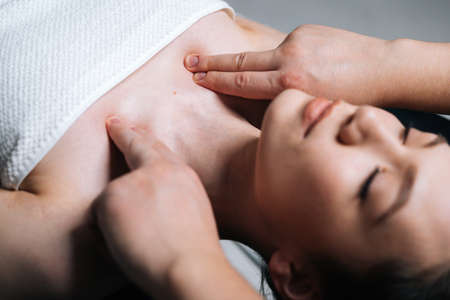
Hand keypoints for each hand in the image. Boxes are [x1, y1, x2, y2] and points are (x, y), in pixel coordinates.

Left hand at [94, 116, 221, 297]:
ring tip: (140, 240)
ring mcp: (135, 181)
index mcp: (181, 175)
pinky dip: (107, 231)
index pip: (158, 148)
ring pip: (115, 194)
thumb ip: (174, 195)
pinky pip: (101, 215)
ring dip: (120, 215)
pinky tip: (127, 244)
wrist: (188, 267)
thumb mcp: (193, 212)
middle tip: (115, 124)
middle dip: (125, 134)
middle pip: (137, 146)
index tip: (131, 127)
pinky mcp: (113, 195)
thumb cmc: (194, 251)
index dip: (143, 137)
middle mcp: (159, 171)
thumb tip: (157, 200)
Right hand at [184, 24, 390, 104]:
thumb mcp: (313, 108)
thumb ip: (284, 102)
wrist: (385, 68)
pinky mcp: (305, 31)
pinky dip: (280, 59)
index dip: (217, 80)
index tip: (198, 77)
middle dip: (213, 63)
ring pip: (261, 55)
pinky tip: (298, 68)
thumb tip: (263, 99)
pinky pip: (283, 48)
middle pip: (241, 61)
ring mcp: (297, 41)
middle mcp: (289, 58)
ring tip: (250, 74)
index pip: (242, 81)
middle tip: (191, 61)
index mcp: (290, 82)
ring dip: (250, 65)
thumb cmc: (354, 96)